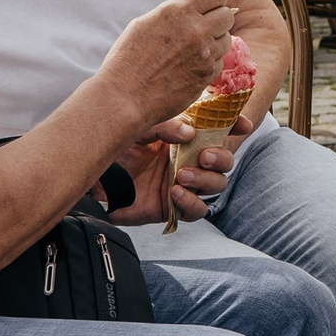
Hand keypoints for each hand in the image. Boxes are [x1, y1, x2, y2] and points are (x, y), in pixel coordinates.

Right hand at [97, 0, 234, 130]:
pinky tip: (190, 67)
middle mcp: (196, 30)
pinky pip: (219, 62)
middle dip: (218, 20)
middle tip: (204, 29)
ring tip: (194, 50)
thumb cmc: (127, 60)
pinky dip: (209, 63)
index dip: (214, 0)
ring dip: (215, 42)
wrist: (124, 98)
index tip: (209, 7)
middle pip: (227, 16)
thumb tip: (195, 9)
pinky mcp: (207, 75)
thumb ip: (175, 13)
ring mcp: (204, 53)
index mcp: (178, 11)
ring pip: (226, 40)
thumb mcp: (146, 23)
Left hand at [106, 120, 236, 225]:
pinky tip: (176, 194)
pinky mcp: (172, 207)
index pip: (217, 130)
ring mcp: (182, 184)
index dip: (235, 126)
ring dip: (206, 179)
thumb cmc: (115, 148)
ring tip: (182, 175)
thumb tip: (189, 132)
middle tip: (203, 155)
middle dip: (220, 158)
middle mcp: (188, 160)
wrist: (92, 176)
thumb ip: (163, 126)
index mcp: (184, 138)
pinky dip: (192, 203)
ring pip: (216, 184)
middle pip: (223, 161)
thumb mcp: (139, 128)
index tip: (242, 124)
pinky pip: (196, 211)